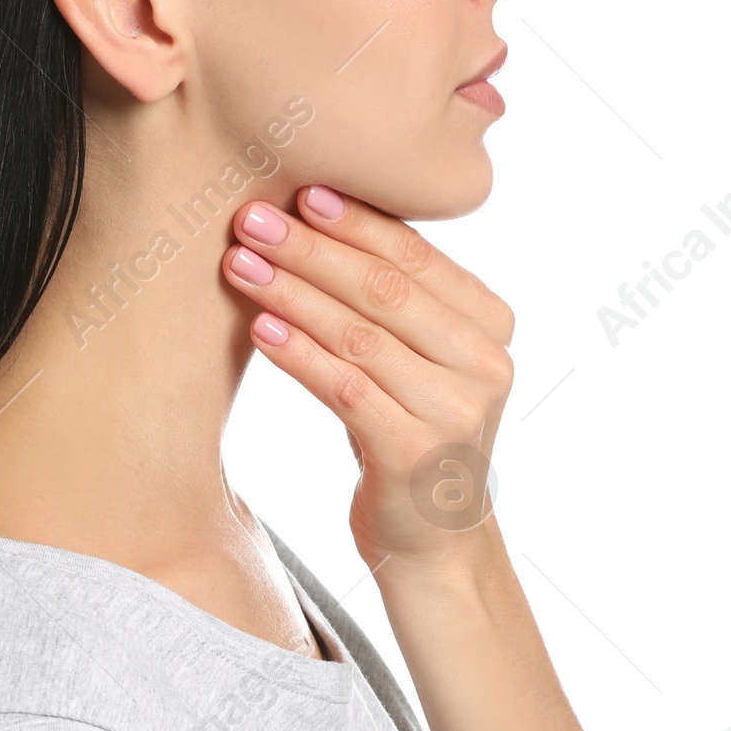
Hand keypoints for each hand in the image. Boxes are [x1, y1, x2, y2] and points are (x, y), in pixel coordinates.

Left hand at [221, 185, 514, 575]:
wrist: (433, 539)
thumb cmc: (409, 426)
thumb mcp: (418, 356)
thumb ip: (394, 296)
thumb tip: (314, 213)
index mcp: (491, 322)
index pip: (415, 256)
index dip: (354, 221)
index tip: (298, 190)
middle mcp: (485, 363)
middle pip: (385, 289)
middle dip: (311, 249)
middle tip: (252, 219)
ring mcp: (456, 411)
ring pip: (360, 336)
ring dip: (292, 295)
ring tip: (239, 266)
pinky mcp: (415, 453)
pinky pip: (345, 388)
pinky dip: (299, 354)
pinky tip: (259, 329)